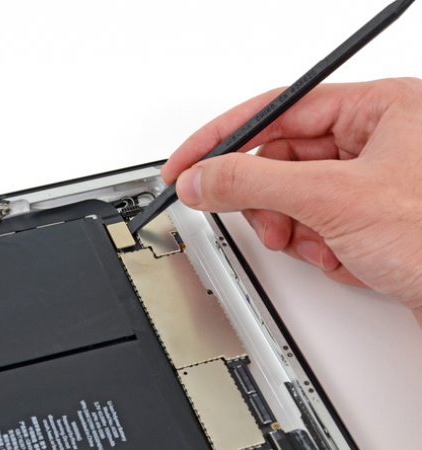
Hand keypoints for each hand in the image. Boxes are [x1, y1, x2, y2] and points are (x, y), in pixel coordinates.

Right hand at [162, 78, 421, 323]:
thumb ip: (255, 182)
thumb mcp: (335, 200)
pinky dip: (312, 243)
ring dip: (289, 225)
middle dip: (264, 196)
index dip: (222, 137)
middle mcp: (376, 140)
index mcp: (380, 108)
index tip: (185, 161)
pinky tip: (336, 256)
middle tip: (251, 216)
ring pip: (294, 194)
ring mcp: (370, 182)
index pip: (276, 110)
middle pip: (282, 157)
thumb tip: (202, 177)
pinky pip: (313, 221)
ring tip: (309, 243)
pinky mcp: (367, 218)